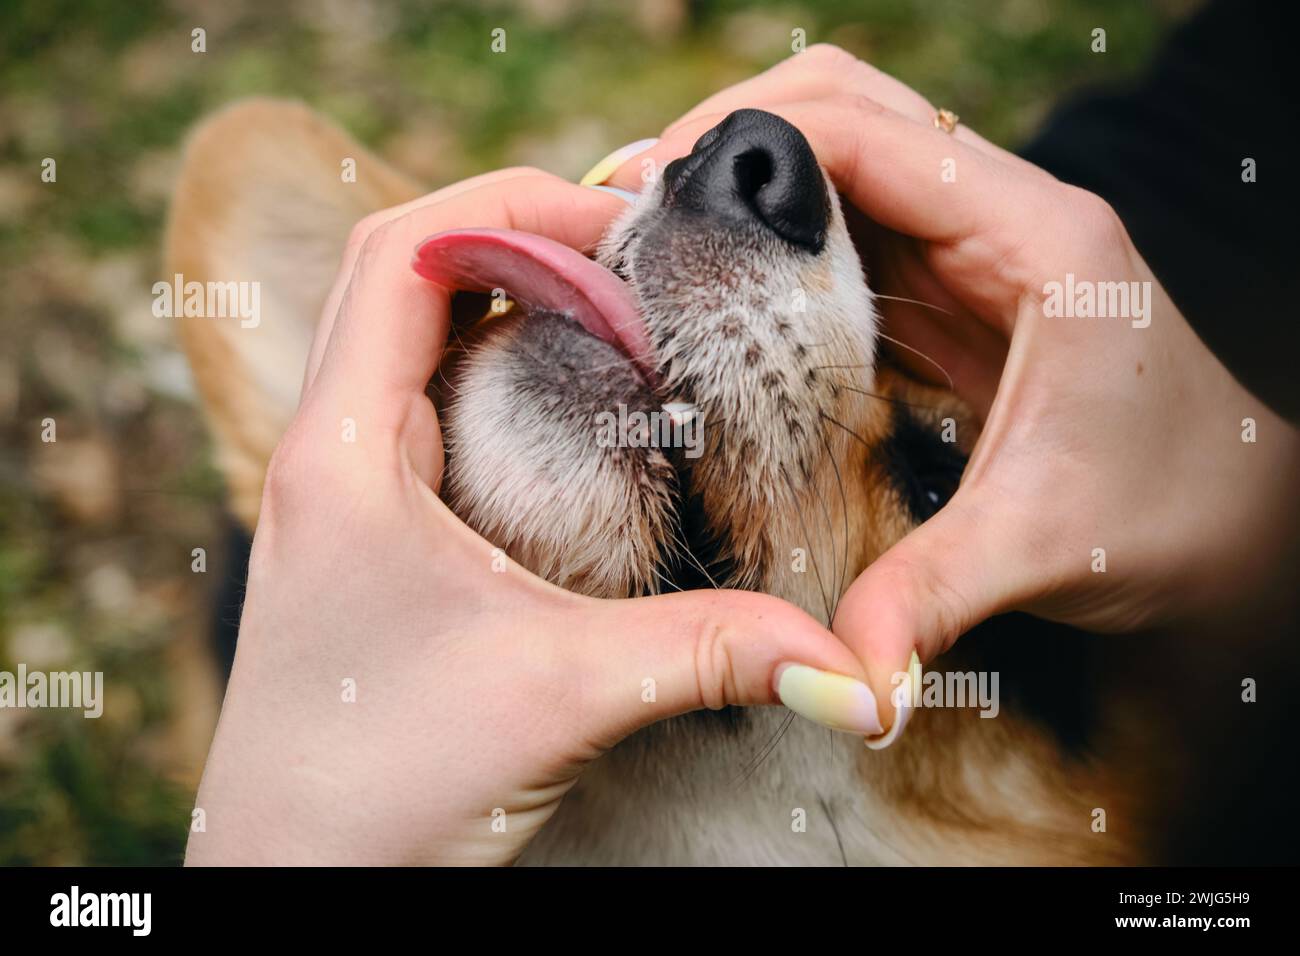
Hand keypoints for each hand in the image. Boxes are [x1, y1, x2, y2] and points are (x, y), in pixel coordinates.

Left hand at [185, 170, 875, 865]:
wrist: (296, 886)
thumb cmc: (378, 794)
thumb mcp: (563, 699)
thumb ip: (710, 657)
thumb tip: (849, 667)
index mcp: (341, 454)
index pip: (404, 249)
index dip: (516, 206)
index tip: (624, 222)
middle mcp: (324, 451)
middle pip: (398, 266)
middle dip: (515, 231)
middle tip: (630, 254)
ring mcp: (335, 489)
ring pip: (402, 328)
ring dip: (499, 292)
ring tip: (608, 304)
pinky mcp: (361, 529)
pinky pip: (417, 398)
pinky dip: (489, 361)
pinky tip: (562, 400)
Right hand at [596, 46, 1299, 726]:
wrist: (1229, 526)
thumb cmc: (1164, 514)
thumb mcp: (1041, 545)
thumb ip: (929, 597)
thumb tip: (842, 674)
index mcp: (1038, 240)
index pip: (872, 135)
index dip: (751, 142)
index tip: (653, 190)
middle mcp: (1004, 219)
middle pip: (849, 109)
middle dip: (732, 137)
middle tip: (634, 203)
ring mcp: (974, 249)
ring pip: (842, 159)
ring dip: (748, 184)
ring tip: (657, 238)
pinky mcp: (950, 290)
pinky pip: (848, 231)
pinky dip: (775, 240)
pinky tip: (720, 288)